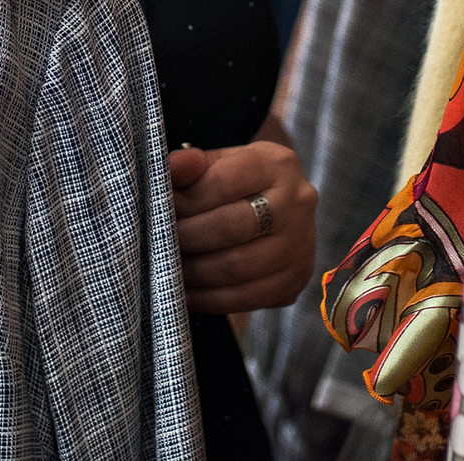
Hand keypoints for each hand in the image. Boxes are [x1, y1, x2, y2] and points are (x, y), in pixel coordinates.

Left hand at [166, 140, 318, 315]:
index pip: (225, 182)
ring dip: (196, 272)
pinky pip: (250, 297)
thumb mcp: (219, 163)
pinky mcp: (297, 278)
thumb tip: (173, 166)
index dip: (186, 200)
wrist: (279, 211)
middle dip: (188, 238)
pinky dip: (212, 299)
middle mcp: (297, 201)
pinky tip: (190, 292)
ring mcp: (302, 243)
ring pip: (240, 266)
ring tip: (170, 269)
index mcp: (276, 164)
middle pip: (233, 226)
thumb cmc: (239, 185)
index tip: (162, 209)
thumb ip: (193, 164)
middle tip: (161, 243)